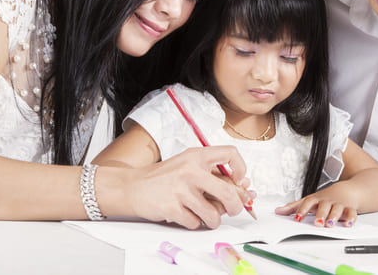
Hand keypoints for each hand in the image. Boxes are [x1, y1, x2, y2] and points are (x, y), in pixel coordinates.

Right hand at [126, 146, 253, 229]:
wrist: (133, 186)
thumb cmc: (166, 178)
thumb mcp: (190, 167)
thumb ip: (215, 175)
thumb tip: (245, 189)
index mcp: (197, 155)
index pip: (231, 154)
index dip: (241, 168)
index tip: (239, 180)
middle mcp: (190, 170)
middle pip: (228, 192)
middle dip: (236, 206)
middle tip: (234, 209)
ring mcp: (181, 189)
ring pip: (213, 214)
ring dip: (213, 219)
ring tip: (206, 215)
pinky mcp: (172, 207)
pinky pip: (195, 223)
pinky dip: (194, 222)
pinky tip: (186, 214)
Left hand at [274, 182, 357, 227]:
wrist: (347, 190)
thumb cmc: (326, 197)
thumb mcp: (310, 200)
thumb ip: (294, 206)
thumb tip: (278, 211)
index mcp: (317, 199)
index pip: (308, 202)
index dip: (303, 210)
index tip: (297, 218)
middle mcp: (328, 201)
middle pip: (324, 206)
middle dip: (321, 214)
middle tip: (317, 223)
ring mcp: (339, 204)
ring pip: (337, 209)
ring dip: (333, 216)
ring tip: (329, 224)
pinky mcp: (350, 209)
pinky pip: (352, 213)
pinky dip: (351, 218)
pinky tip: (348, 224)